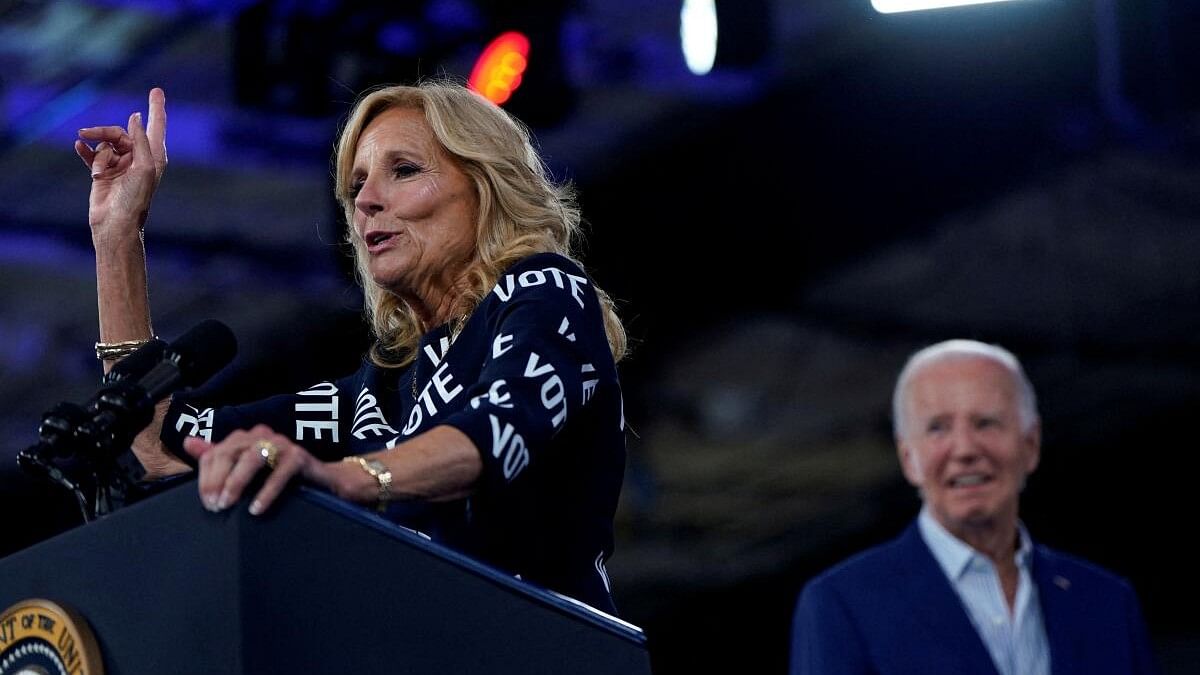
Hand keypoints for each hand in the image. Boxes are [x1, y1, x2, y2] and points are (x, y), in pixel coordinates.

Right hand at [74, 88, 166, 235]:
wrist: (115, 223)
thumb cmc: (135, 198)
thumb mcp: (143, 167)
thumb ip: (139, 140)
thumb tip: (135, 116)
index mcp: (154, 156)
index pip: (156, 126)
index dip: (156, 108)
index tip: (156, 90)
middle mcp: (138, 158)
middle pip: (119, 132)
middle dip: (103, 133)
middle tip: (85, 132)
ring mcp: (120, 164)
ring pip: (104, 144)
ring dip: (98, 155)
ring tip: (98, 173)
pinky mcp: (103, 172)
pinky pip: (92, 154)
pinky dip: (86, 151)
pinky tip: (78, 146)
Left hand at [183, 425, 333, 515]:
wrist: (321, 481)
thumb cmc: (278, 476)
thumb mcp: (244, 468)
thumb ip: (217, 456)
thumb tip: (188, 442)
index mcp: (245, 437)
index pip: (216, 452)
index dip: (206, 477)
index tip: (205, 501)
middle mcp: (261, 435)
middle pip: (230, 452)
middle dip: (217, 480)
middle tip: (214, 506)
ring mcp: (282, 443)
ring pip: (252, 457)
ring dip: (237, 482)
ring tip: (228, 504)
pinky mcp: (299, 456)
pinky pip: (280, 472)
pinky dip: (266, 492)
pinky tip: (256, 509)